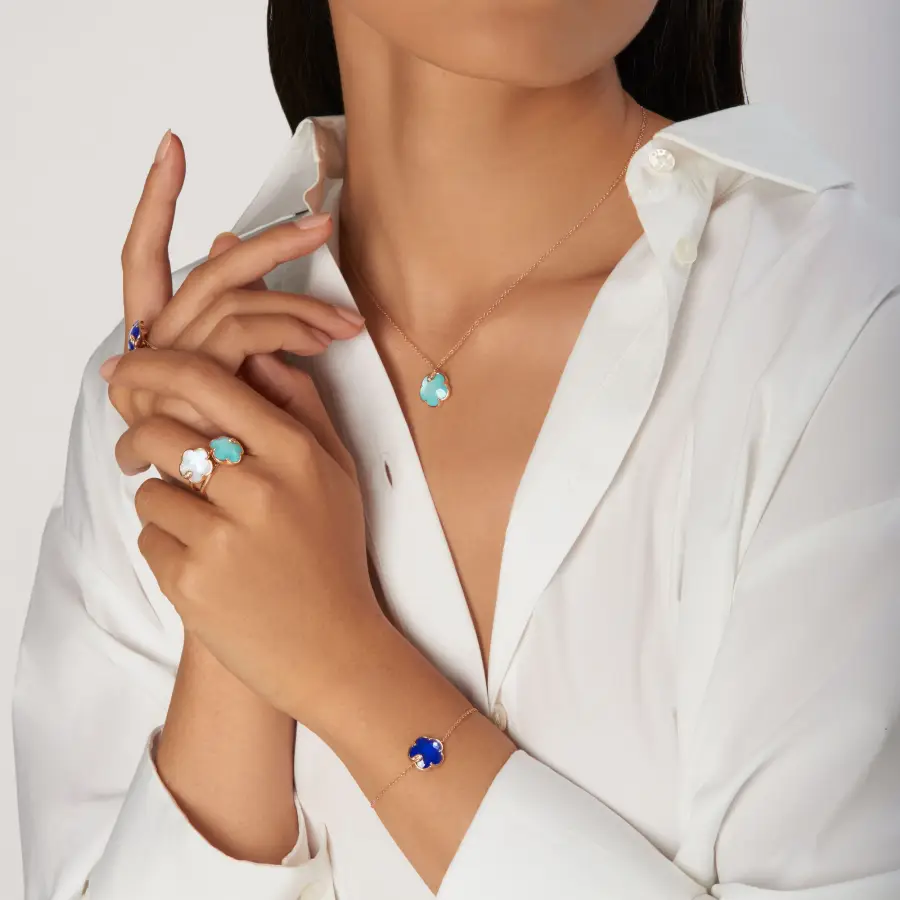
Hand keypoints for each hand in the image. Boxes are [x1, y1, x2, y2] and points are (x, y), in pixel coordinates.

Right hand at [108, 129, 365, 434]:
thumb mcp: (248, 386)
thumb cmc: (249, 464)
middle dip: (269, 244)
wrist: (247, 539)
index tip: (173, 144)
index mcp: (159, 342)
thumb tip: (233, 244)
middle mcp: (153, 349)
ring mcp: (167, 369)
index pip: (142, 258)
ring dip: (300, 301)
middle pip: (208, 274)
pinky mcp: (191, 389)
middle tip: (324, 225)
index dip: (154, 203)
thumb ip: (240, 319)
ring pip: (233, 301)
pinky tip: (325, 339)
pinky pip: (244, 334)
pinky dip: (289, 328)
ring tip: (349, 321)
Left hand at [108, 347, 389, 731]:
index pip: (207, 380)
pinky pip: (149, 538)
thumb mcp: (337, 473)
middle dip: (139, 439)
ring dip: (162, 501)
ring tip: (198, 526)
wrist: (333, 649)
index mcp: (295, 453)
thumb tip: (258, 358)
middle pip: (160, 431)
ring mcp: (222, 537)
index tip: (128, 370)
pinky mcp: (191, 581)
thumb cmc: (333, 554)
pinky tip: (205, 565)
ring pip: (149, 489)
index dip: (155, 365)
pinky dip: (167, 547)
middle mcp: (258, 488)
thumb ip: (302, 408)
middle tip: (138, 452)